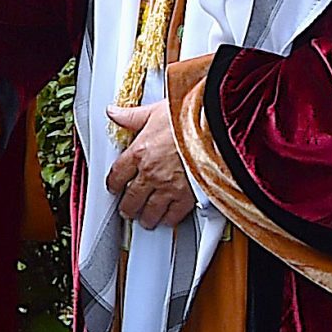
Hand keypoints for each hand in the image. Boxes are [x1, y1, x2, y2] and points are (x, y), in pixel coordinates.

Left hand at [104, 100, 195, 229]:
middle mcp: (151, 173)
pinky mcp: (187, 196)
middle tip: (127, 209)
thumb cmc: (190, 118)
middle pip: (131, 198)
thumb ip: (132, 116)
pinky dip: (169, 220)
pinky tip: (167, 219)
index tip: (114, 187)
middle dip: (127, 207)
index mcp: (139, 152)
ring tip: (145, 219)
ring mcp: (168, 187)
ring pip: (150, 211)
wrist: (217, 129)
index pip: (117, 175)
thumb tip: (114, 112)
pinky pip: (174, 215)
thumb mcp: (156, 111)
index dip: (113, 184)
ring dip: (145, 217)